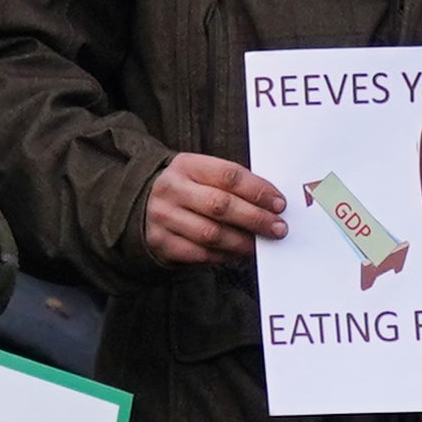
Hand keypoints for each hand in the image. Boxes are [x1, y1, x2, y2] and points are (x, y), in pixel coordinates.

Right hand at [142, 152, 287, 265]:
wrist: (142, 204)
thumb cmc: (187, 189)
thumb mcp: (201, 174)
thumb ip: (231, 184)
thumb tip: (271, 204)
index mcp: (186, 165)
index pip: (228, 175)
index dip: (258, 190)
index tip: (279, 203)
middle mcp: (172, 189)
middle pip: (221, 205)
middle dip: (255, 218)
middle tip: (278, 228)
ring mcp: (163, 217)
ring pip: (211, 233)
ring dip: (242, 242)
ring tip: (260, 245)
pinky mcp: (161, 242)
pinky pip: (199, 253)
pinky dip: (224, 256)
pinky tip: (238, 254)